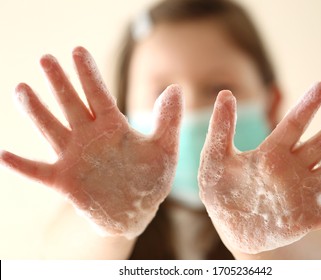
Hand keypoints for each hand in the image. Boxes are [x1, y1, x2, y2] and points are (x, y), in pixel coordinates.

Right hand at [0, 47, 182, 238]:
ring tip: (22, 89)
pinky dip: (22, 165)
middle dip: (60, 83)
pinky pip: (39, 172)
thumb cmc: (150, 180)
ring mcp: (75, 158)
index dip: (89, 74)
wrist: (135, 212)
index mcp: (114, 127)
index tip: (78, 51)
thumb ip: (168, 121)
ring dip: (37, 112)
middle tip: (45, 58)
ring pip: (52, 130)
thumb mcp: (165, 151)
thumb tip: (174, 88)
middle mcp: (90, 137)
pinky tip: (3, 155)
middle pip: (72, 105)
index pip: (99, 95)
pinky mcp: (65, 181)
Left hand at [198, 82, 320, 253]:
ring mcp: (302, 192)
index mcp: (272, 152)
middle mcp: (292, 168)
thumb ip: (221, 129)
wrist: (229, 226)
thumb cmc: (220, 190)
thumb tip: (225, 94)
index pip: (294, 124)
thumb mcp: (215, 158)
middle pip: (319, 144)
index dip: (308, 106)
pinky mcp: (307, 218)